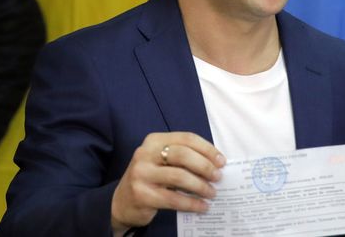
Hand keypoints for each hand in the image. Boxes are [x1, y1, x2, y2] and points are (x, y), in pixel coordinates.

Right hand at [110, 132, 224, 234]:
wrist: (122, 202)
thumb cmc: (151, 178)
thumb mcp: (163, 161)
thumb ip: (184, 158)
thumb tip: (216, 164)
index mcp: (154, 140)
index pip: (187, 138)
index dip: (208, 149)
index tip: (222, 161)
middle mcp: (145, 154)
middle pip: (183, 155)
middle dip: (205, 166)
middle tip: (218, 177)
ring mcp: (141, 174)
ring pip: (179, 177)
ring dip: (200, 186)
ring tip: (212, 193)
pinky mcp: (141, 195)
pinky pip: (173, 198)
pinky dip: (192, 203)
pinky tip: (202, 206)